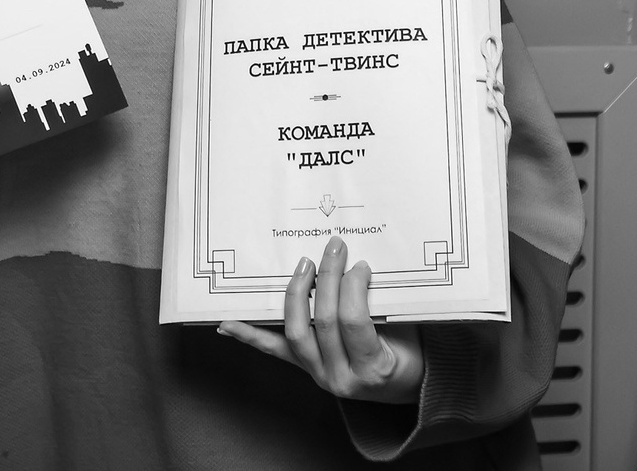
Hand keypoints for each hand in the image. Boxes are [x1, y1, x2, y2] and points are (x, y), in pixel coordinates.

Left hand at [218, 237, 423, 403]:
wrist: (404, 388)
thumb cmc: (410, 354)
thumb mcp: (407, 331)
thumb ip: (383, 304)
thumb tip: (360, 262)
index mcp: (373, 368)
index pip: (354, 322)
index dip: (354, 288)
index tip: (360, 265)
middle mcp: (340, 377)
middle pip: (323, 321)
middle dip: (327, 279)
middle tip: (334, 248)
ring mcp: (318, 375)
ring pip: (295, 332)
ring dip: (296, 293)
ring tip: (305, 265)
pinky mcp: (303, 369)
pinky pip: (274, 350)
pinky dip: (250, 334)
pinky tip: (226, 323)